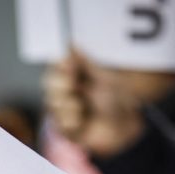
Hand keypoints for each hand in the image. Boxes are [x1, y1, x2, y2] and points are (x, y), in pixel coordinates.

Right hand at [43, 51, 174, 157]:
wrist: (125, 124)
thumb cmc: (115, 99)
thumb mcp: (102, 77)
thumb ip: (85, 62)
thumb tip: (70, 43)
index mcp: (72, 74)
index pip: (56, 64)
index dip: (59, 64)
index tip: (69, 63)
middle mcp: (63, 91)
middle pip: (49, 82)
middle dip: (62, 83)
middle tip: (75, 85)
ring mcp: (62, 110)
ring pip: (53, 102)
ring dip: (71, 103)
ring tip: (85, 106)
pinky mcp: (64, 129)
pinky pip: (59, 121)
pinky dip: (73, 119)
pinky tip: (82, 120)